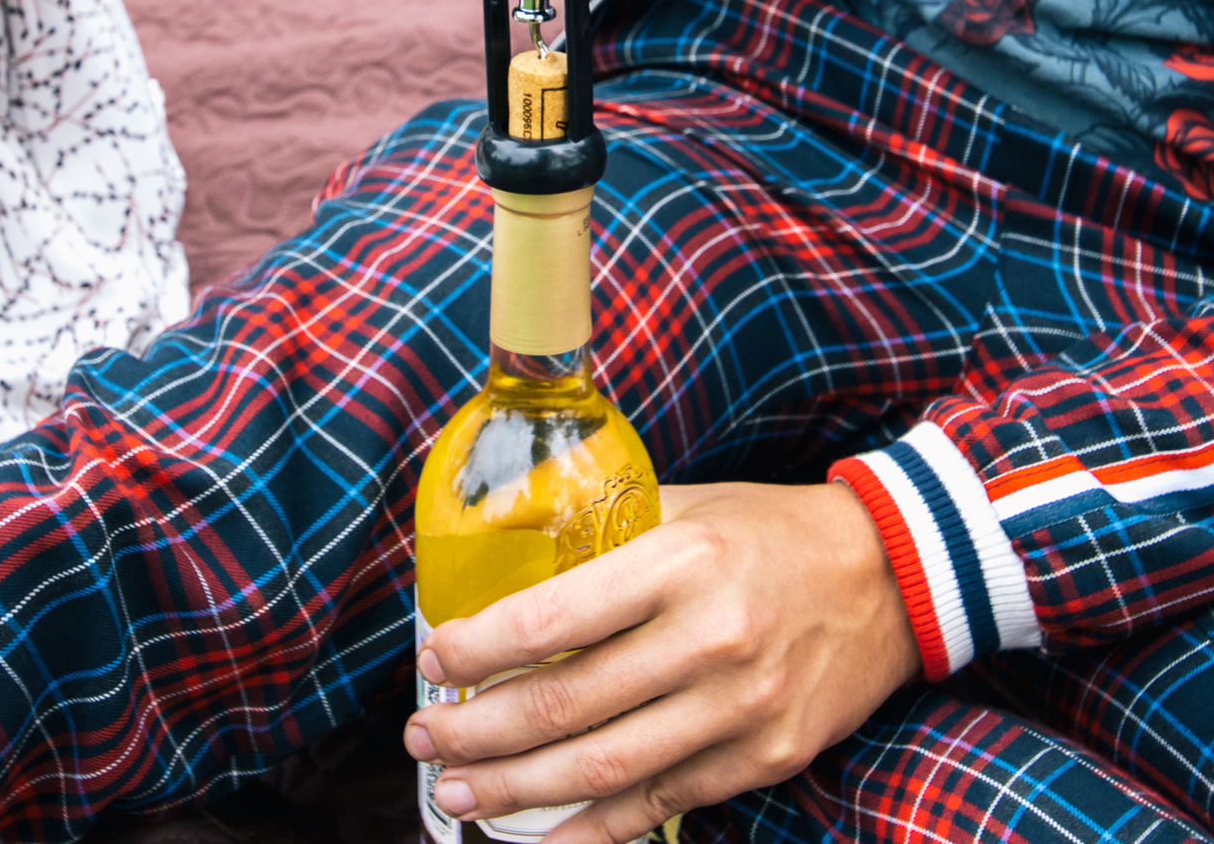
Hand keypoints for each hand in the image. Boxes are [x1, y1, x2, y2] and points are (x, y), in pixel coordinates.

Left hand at [406, 481, 921, 841]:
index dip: (478, 648)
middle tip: (422, 734)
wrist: (894, 577)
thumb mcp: (681, 506)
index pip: (551, 618)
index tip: (431, 657)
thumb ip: (598, 530)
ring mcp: (740, 711)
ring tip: (456, 789)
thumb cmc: (767, 533)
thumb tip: (495, 541)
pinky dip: (592, 830)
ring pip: (602, 768)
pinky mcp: (764, 759)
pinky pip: (660, 804)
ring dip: (516, 788)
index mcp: (678, 564)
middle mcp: (708, 641)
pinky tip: (539, 837)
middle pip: (564, 704)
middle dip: (476, 729)